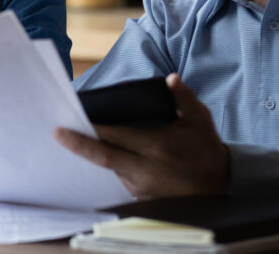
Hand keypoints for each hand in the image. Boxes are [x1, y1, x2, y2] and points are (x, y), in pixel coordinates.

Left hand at [55, 74, 229, 198]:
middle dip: (78, 145)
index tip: (71, 121)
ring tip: (75, 139)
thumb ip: (183, 99)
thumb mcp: (199, 120)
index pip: (115, 138)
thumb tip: (171, 79)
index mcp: (156, 147)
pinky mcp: (142, 198)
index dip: (92, 131)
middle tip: (57, 134)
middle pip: (103, 158)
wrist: (220, 186)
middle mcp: (145, 169)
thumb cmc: (206, 149)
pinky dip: (109, 168)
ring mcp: (142, 187)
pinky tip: (98, 155)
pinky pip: (119, 180)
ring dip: (93, 156)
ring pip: (110, 169)